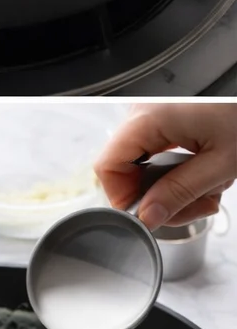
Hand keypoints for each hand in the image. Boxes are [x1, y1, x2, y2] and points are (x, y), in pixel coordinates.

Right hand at [95, 103, 236, 229]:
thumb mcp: (220, 164)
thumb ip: (178, 193)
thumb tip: (148, 217)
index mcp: (149, 118)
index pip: (108, 167)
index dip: (124, 198)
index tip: (150, 216)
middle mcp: (144, 112)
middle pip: (128, 169)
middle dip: (163, 195)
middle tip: (197, 205)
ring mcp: (155, 113)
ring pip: (147, 164)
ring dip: (178, 184)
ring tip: (212, 184)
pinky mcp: (168, 116)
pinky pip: (160, 151)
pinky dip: (182, 168)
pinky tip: (208, 170)